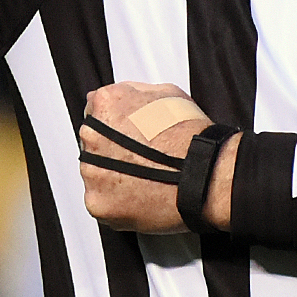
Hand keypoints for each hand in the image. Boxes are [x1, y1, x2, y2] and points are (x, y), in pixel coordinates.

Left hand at [80, 81, 236, 233]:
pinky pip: (102, 202)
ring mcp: (91, 173)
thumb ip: (134, 92)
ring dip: (113, 177)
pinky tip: (142, 196)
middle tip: (142, 159)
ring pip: (95, 175)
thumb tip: (123, 95)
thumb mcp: (166, 93)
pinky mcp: (98, 203)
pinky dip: (118, 202)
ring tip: (146, 180)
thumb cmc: (191, 137)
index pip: (95, 110)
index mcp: (104, 105)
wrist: (205, 176)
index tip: (131, 135)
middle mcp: (91, 137)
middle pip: (93, 143)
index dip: (117, 124)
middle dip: (112, 151)